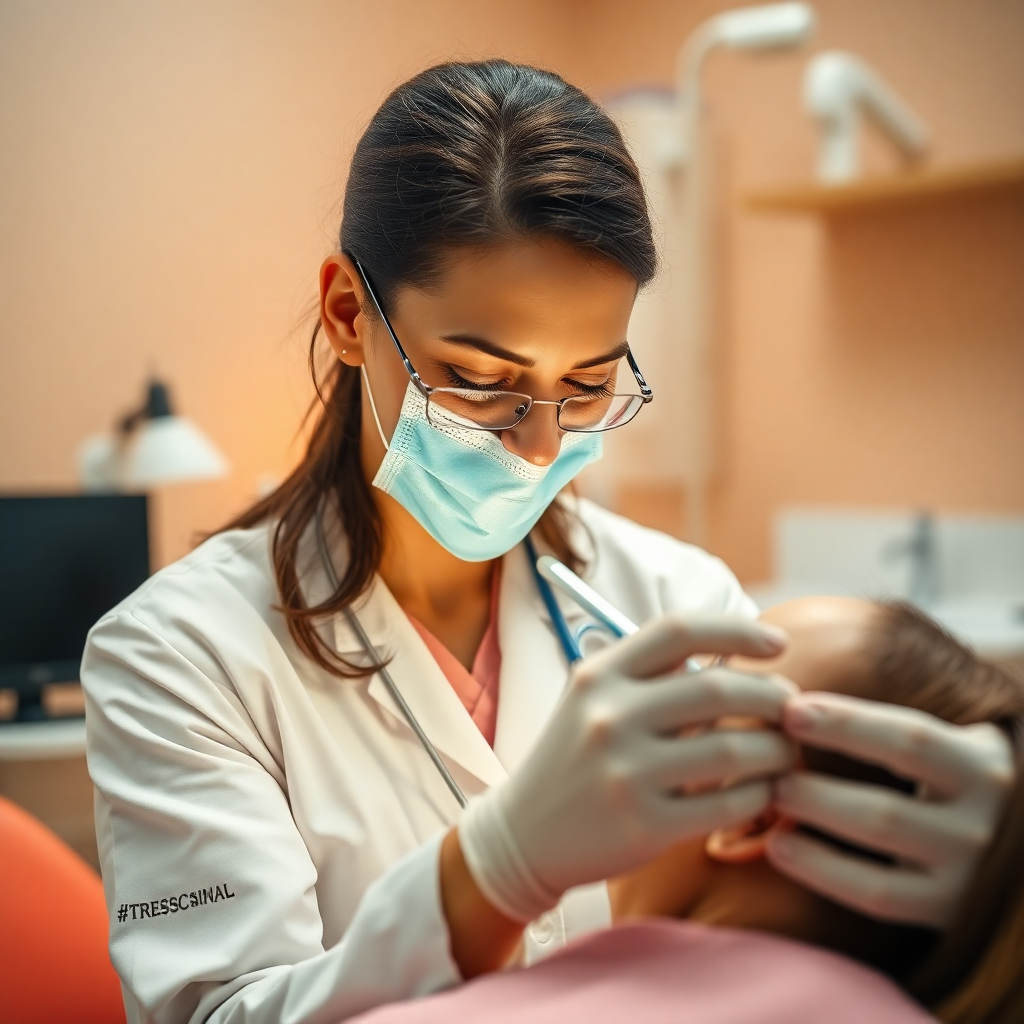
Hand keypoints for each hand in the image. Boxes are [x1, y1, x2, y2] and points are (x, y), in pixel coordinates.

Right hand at [458, 614, 796, 922]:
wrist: (524, 835)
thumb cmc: (574, 759)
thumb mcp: (594, 699)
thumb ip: (652, 674)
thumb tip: (736, 654)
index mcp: (600, 675)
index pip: (679, 629)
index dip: (738, 629)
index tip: (778, 643)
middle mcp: (610, 716)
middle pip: (719, 688)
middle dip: (774, 695)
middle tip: (794, 707)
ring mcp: (626, 772)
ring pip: (734, 749)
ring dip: (778, 749)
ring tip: (787, 752)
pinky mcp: (644, 826)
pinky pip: (729, 804)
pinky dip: (760, 795)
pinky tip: (764, 791)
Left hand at [767, 692, 1015, 928]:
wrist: (1012, 846)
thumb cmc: (956, 775)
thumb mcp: (950, 742)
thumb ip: (891, 725)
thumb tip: (796, 698)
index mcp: (980, 766)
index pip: (910, 739)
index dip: (848, 724)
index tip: (791, 710)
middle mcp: (981, 824)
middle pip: (885, 809)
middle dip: (814, 787)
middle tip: (763, 767)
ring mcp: (967, 874)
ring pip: (879, 850)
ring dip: (814, 820)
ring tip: (766, 798)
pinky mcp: (946, 912)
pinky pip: (876, 894)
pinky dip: (822, 870)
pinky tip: (778, 847)